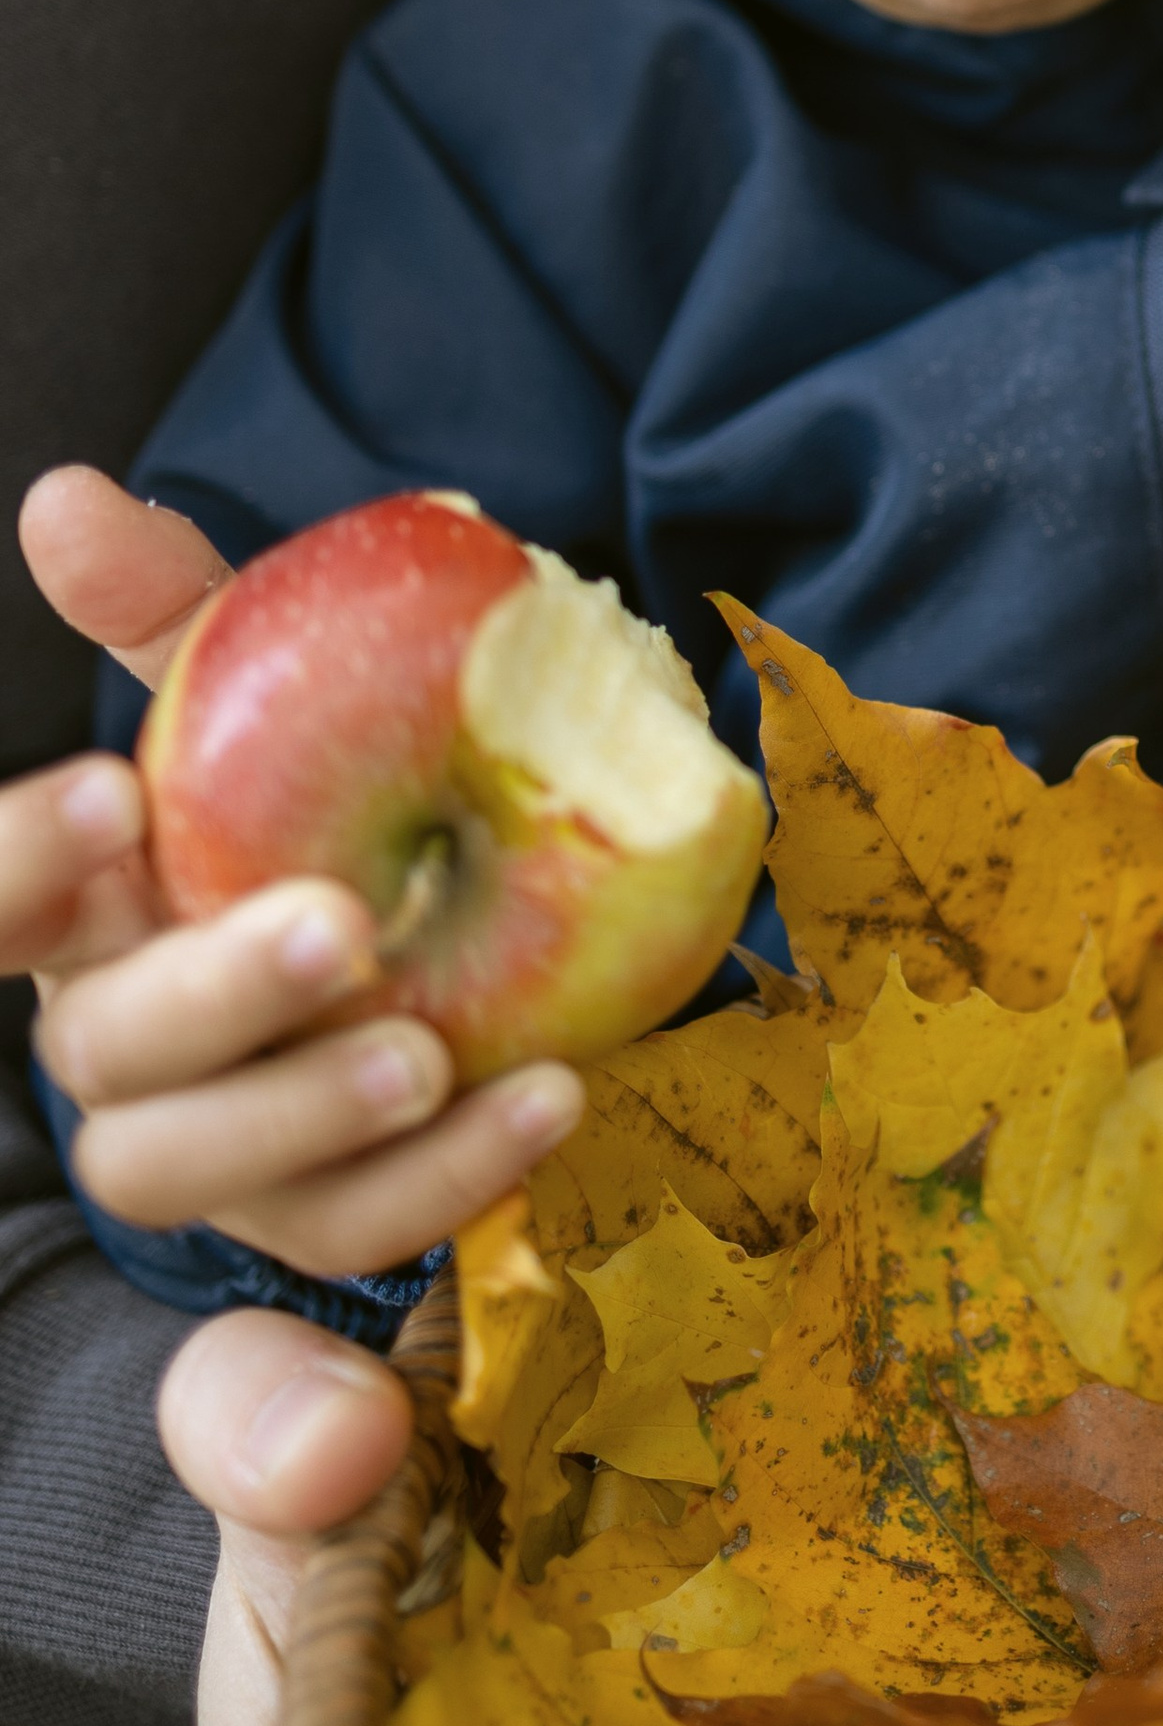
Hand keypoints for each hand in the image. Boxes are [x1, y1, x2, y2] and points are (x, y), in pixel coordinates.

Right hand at [13, 466, 580, 1275]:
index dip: (16, 860)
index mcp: (82, 906)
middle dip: (211, 995)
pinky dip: (447, 1175)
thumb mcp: (262, 688)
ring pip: (189, 1169)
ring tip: (430, 1049)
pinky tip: (546, 1095)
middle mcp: (114, 1035)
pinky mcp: (310, 1211)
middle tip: (341, 926)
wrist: (463, 911)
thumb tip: (64, 497)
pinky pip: (351, 1228)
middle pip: (100, 1054)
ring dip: (312, 1111)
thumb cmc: (324, 790)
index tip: (109, 793)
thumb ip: (170, 606)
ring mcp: (205, 1140)